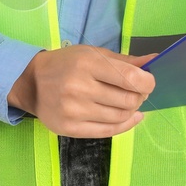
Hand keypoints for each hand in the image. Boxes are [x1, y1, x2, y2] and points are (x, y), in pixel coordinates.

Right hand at [7, 45, 156, 137]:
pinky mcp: (71, 129)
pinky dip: (125, 124)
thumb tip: (154, 61)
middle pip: (129, 100)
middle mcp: (80, 88)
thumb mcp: (92, 54)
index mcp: (87, 64)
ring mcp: (75, 111)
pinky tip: (130, 117)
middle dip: (139, 97)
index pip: (131, 78)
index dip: (147, 82)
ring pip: (121, 116)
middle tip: (136, 93)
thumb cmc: (66, 64)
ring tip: (127, 102)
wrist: (32, 83)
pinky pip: (109, 131)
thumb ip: (124, 61)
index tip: (147, 82)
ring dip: (131, 110)